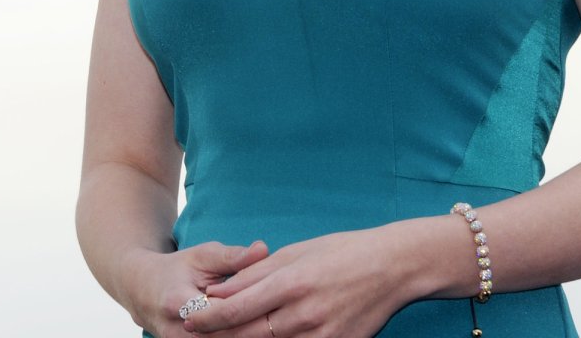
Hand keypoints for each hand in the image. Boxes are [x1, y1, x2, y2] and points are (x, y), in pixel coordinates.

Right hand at [121, 239, 270, 337]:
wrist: (142, 291)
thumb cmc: (177, 269)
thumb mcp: (202, 256)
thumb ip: (233, 257)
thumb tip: (264, 249)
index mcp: (179, 302)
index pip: (222, 313)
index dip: (251, 311)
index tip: (280, 306)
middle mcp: (177, 332)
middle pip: (225, 337)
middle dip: (254, 331)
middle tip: (283, 323)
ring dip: (248, 336)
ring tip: (277, 329)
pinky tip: (261, 333)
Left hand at [180, 224, 424, 337]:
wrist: (393, 269)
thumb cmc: (341, 252)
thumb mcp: (294, 252)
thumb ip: (254, 274)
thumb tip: (219, 290)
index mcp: (291, 283)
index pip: (238, 308)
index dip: (209, 318)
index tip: (187, 320)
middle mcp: (304, 314)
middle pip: (249, 335)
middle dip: (220, 336)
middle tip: (196, 334)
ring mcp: (321, 336)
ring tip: (225, 336)